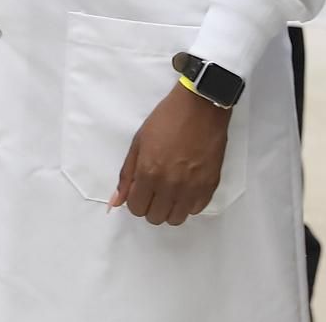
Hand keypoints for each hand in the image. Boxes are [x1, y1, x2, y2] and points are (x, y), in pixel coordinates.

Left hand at [109, 82, 230, 226]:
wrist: (200, 108)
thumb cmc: (167, 120)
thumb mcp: (138, 143)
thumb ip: (126, 175)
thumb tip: (115, 201)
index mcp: (149, 173)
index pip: (136, 208)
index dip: (135, 201)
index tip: (139, 191)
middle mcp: (170, 185)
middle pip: (156, 217)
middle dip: (151, 206)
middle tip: (154, 190)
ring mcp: (192, 188)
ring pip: (176, 218)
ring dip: (170, 208)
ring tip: (170, 190)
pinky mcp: (210, 186)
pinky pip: (196, 209)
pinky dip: (188, 203)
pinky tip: (185, 187)